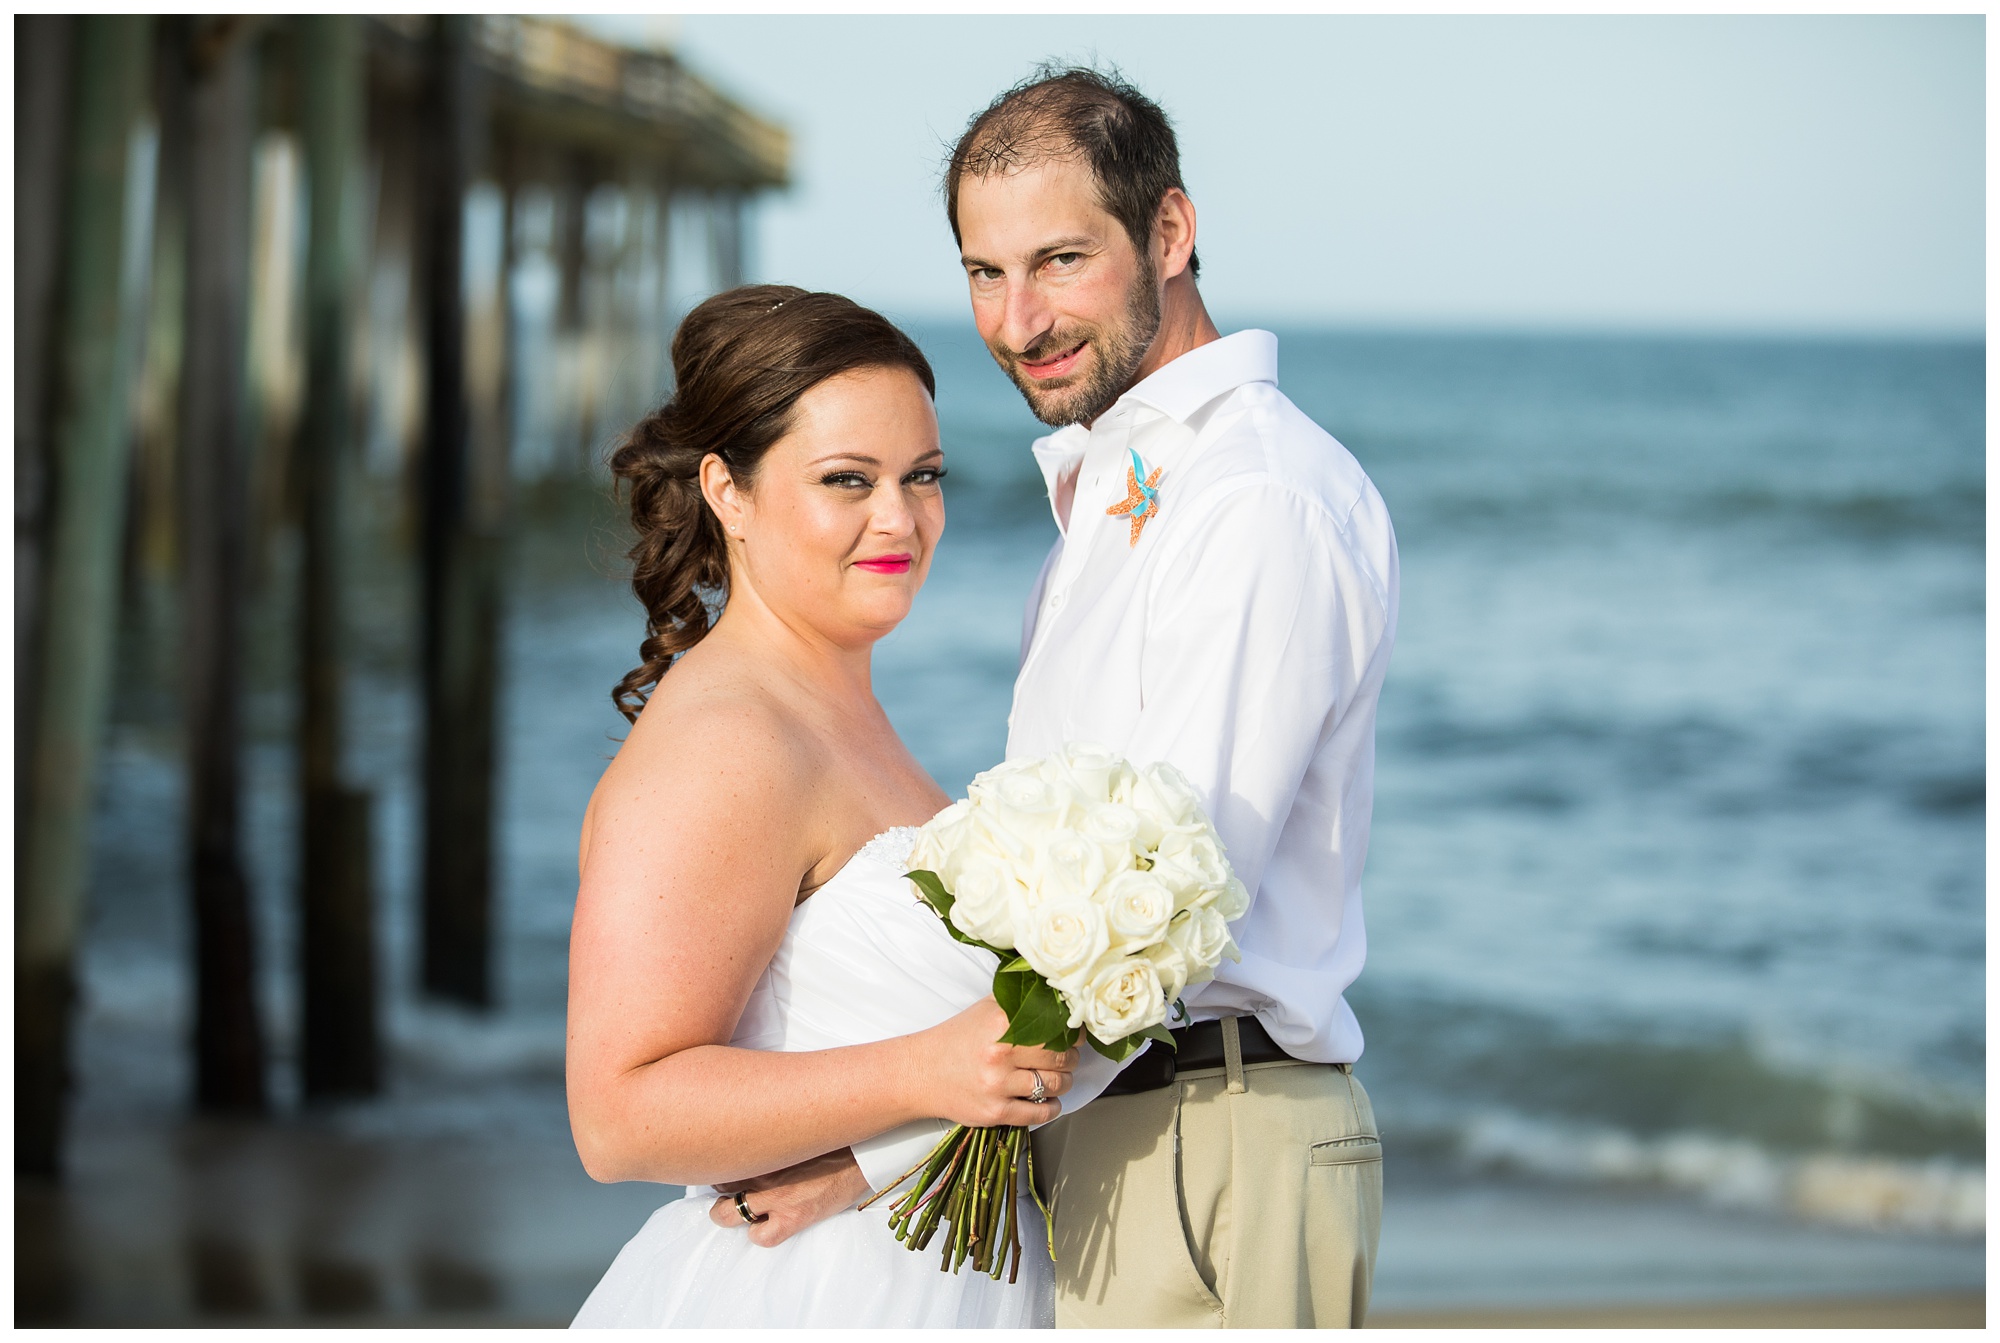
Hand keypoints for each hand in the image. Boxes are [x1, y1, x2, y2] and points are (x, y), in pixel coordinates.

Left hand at [708, 1148, 871, 1247]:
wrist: (862, 1158)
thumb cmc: (832, 1142)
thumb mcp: (796, 1133)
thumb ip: (771, 1139)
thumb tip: (753, 1141)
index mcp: (765, 1146)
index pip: (725, 1156)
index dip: (722, 1164)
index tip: (725, 1165)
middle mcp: (764, 1170)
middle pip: (717, 1184)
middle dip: (719, 1189)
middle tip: (728, 1191)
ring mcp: (776, 1197)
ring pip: (728, 1214)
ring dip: (733, 1212)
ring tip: (745, 1208)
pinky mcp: (793, 1218)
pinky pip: (760, 1236)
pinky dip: (759, 1233)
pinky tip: (767, 1224)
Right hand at [909, 997, 1078, 1128]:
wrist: (919, 1073)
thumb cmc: (955, 1040)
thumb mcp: (985, 1009)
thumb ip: (1018, 1000)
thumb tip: (1057, 998)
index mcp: (1001, 1023)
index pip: (1057, 1027)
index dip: (1073, 1033)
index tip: (1074, 1036)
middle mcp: (1000, 1053)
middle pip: (1061, 1057)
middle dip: (1071, 1059)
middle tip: (1067, 1058)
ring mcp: (998, 1085)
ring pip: (1055, 1085)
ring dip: (1064, 1083)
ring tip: (1058, 1078)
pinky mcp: (995, 1112)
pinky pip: (1039, 1113)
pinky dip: (1052, 1108)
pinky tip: (1050, 1101)